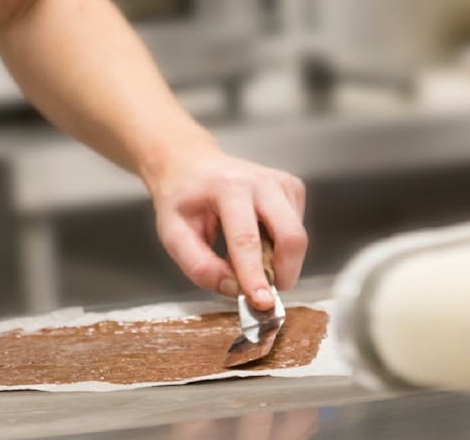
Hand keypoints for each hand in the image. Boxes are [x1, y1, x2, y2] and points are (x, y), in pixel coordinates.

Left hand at [145, 144, 306, 310]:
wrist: (190, 165)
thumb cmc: (181, 200)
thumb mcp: (173, 233)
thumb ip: (199, 266)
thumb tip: (234, 289)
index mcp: (227, 187)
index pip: (246, 239)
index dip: (255, 275)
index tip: (262, 303)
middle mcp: (260, 180)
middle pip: (290, 236)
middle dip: (284, 273)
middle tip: (264, 294)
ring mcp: (281, 182)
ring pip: (297, 238)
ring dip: (278, 262)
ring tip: (247, 258)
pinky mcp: (293, 188)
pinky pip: (296, 230)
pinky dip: (280, 247)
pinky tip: (258, 238)